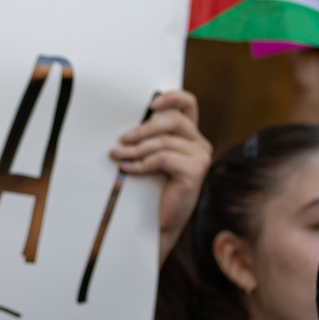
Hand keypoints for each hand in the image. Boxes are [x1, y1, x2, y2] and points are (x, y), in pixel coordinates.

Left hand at [109, 90, 211, 263]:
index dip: (172, 97)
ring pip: (164, 142)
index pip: (188, 104)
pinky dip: (141, 163)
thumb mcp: (152, 157)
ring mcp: (201, 157)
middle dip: (144, 129)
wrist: (160, 222)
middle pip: (173, 121)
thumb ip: (149, 138)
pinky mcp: (195, 171)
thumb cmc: (154, 188)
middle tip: (122, 139)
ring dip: (136, 149)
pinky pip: (163, 159)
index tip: (151, 103)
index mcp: (190, 135)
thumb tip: (127, 125)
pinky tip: (127, 169)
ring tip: (117, 156)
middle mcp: (200, 143)